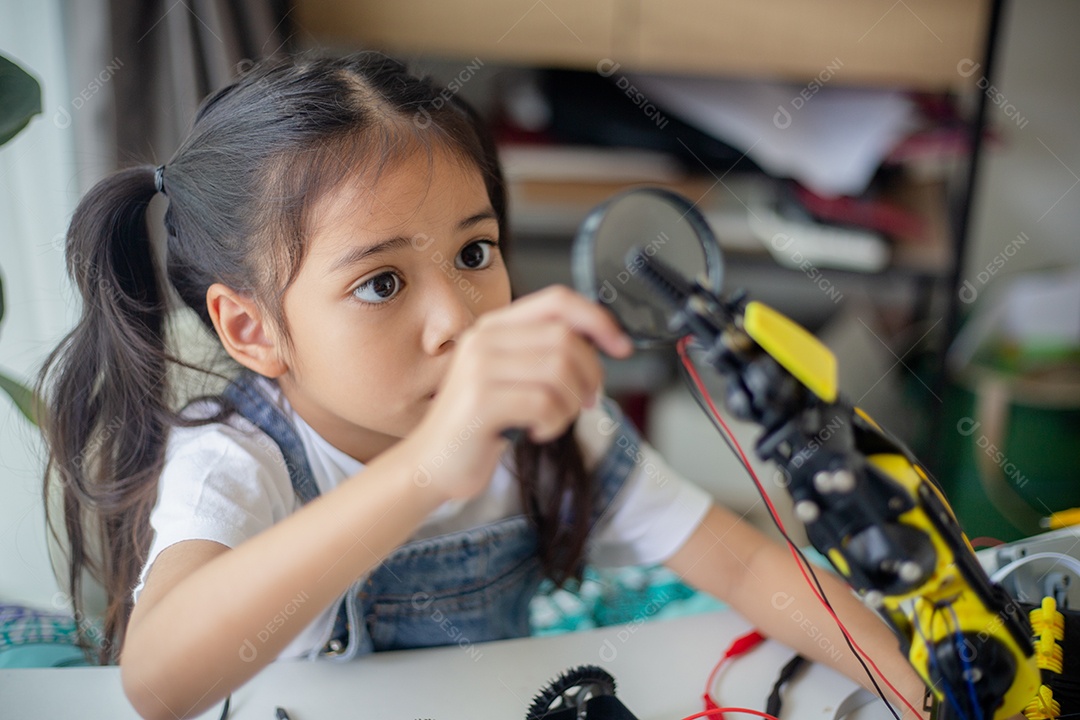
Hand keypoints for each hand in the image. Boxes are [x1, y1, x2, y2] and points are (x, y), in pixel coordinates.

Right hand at [408, 285, 632, 500]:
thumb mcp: (511, 378)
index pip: (558, 301)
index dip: (598, 319)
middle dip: (590, 375)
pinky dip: (553, 424)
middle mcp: (484, 339)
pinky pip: (544, 404)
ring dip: (571, 404)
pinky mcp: (481, 401)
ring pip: (560, 371)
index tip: (621, 347)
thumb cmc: (478, 425)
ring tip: (555, 419)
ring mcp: (479, 368)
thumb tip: (602, 343)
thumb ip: (543, 354)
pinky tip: (537, 432)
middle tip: (586, 402)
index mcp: (494, 327)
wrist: (431, 463)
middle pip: (566, 339)